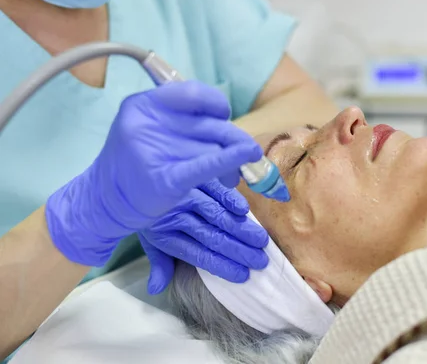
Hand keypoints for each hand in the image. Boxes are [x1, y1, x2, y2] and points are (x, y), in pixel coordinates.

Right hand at [45, 81, 263, 265]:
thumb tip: (225, 120)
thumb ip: (181, 117)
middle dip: (232, 140)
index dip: (217, 105)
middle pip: (209, 125)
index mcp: (144, 104)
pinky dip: (231, 160)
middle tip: (243, 155)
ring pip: (212, 148)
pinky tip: (246, 157)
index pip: (194, 93)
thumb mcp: (148, 126)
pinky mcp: (165, 179)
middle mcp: (147, 123)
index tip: (223, 118)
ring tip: (232, 176)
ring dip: (233, 162)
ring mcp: (154, 151)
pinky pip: (207, 165)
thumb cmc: (134, 162)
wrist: (103, 201)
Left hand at [139, 180, 267, 293]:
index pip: (199, 256)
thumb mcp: (148, 239)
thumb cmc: (145, 213)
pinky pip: (214, 189)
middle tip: (261, 260)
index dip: (221, 266)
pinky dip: (229, 198)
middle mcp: (177, 217)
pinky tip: (243, 210)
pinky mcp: (193, 178)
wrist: (127, 177)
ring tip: (261, 241)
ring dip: (240, 228)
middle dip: (239, 250)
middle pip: (212, 237)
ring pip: (216, 215)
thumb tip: (156, 288)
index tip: (243, 275)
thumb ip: (159, 263)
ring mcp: (185, 196)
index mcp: (166, 237)